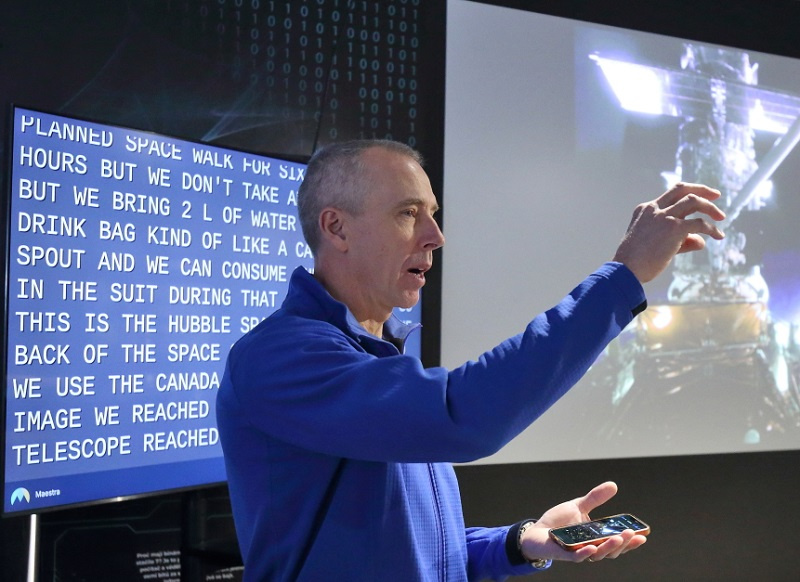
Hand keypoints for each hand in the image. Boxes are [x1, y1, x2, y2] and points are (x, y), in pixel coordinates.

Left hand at [519, 481, 647, 563]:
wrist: (537, 530)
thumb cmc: (559, 522)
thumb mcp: (579, 506)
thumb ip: (595, 498)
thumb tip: (613, 485)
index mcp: (596, 538)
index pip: (617, 543)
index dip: (631, 542)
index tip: (643, 535)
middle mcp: (590, 547)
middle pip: (611, 550)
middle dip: (622, 543)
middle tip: (630, 533)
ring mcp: (578, 552)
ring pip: (597, 554)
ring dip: (608, 548)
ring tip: (617, 538)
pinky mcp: (564, 554)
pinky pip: (577, 557)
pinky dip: (585, 553)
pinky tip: (592, 548)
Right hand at [612, 182, 724, 282]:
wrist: (626, 270)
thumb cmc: (637, 262)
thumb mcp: (657, 245)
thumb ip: (680, 241)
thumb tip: (701, 242)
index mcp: (645, 209)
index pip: (670, 196)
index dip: (687, 196)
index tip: (699, 199)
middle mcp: (654, 208)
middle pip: (682, 189)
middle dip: (701, 189)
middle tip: (716, 195)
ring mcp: (664, 216)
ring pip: (693, 200)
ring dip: (710, 207)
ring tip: (721, 217)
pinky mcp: (673, 228)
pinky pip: (699, 223)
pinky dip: (711, 228)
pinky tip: (719, 236)